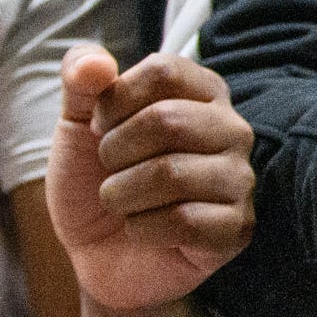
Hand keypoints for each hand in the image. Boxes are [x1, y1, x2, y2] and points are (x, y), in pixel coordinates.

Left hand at [46, 46, 253, 308]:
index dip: (116, 101)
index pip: (164, 71)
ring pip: (172, 174)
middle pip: (167, 120)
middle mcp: (232, 130)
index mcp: (202, 93)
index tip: (101, 127)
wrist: (97, 252)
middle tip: (109, 171)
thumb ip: (81, 81)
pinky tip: (142, 231)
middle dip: (115, 151)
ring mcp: (240, 180)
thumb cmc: (95, 180)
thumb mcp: (76, 124)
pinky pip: (184, 222)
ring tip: (121, 203)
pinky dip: (142, 229)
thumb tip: (95, 63)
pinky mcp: (237, 229)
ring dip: (122, 194)